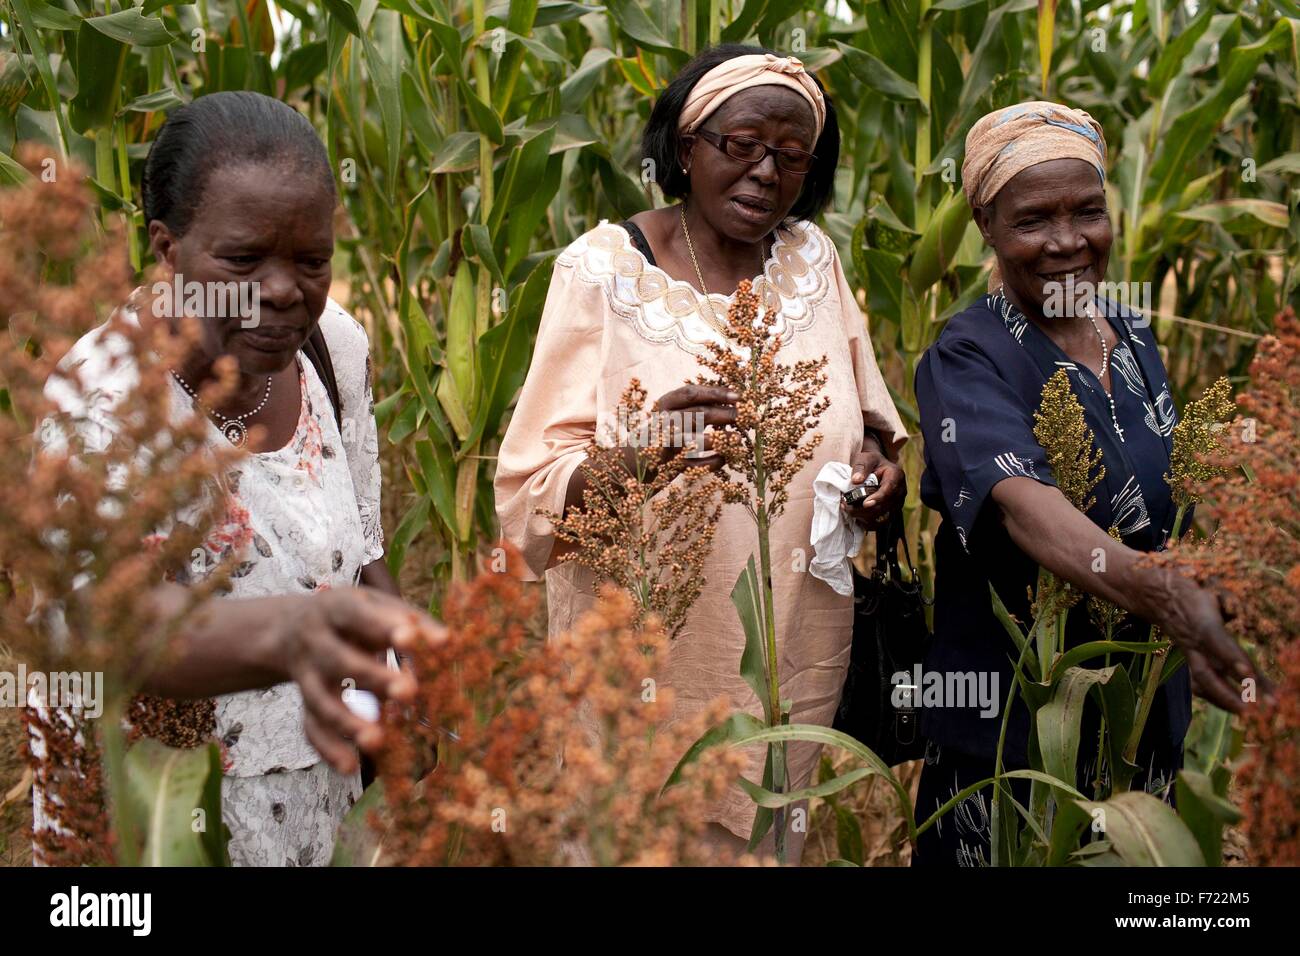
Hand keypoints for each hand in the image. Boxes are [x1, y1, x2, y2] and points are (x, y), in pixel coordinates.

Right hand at [272, 587, 436, 773]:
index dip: (382, 626)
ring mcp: (306, 675)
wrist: (290, 628)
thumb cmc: (353, 617)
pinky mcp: (303, 704)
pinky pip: (311, 728)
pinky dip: (328, 749)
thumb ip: (412, 623)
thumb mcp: (378, 607)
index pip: (358, 616)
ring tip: (377, 742)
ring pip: (321, 701)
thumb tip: (447, 642)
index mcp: (336, 609)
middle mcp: (315, 642)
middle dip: (372, 677)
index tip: (410, 638)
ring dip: (347, 722)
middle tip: (409, 692)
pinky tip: (349, 768)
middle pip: (340, 661)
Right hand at [648, 383, 738, 473]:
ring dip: (719, 439)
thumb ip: (698, 403)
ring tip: (737, 438)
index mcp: (666, 403)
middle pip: (697, 415)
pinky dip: (712, 462)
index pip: (691, 394)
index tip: (738, 396)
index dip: (716, 394)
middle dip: (723, 415)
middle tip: (742, 416)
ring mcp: (667, 444)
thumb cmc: (667, 428)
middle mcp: (664, 422)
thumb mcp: (676, 410)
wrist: (639, 457)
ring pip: (696, 441)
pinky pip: (696, 464)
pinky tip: (725, 457)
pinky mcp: (671, 464)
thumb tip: (733, 398)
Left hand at [842, 440, 904, 527]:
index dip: (878, 498)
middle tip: (845, 505)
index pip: (890, 490)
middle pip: (885, 507)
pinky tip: (854, 515)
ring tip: (847, 509)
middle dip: (864, 509)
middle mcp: (900, 492)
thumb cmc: (870, 461)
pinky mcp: (890, 513)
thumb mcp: (865, 458)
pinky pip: (879, 523)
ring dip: (863, 516)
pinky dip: (866, 521)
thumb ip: (861, 467)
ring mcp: (896, 504)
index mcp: (896, 476)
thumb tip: (856, 480)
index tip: (865, 503)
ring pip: (882, 517)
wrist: (875, 467)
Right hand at [1157, 575, 1271, 714]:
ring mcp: (1190, 652)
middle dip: (1234, 694)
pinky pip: (1203, 681)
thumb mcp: (1212, 583)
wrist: (1152, 590)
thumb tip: (1255, 617)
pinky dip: (1219, 696)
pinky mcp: (1192, 656)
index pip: (1216, 642)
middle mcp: (1192, 642)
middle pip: (1209, 674)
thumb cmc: (1187, 583)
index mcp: (1199, 619)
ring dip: (1228, 701)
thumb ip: (1231, 600)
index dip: (1232, 659)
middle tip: (1264, 709)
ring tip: (1253, 715)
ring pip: (1206, 682)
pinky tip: (1238, 705)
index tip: (1250, 677)